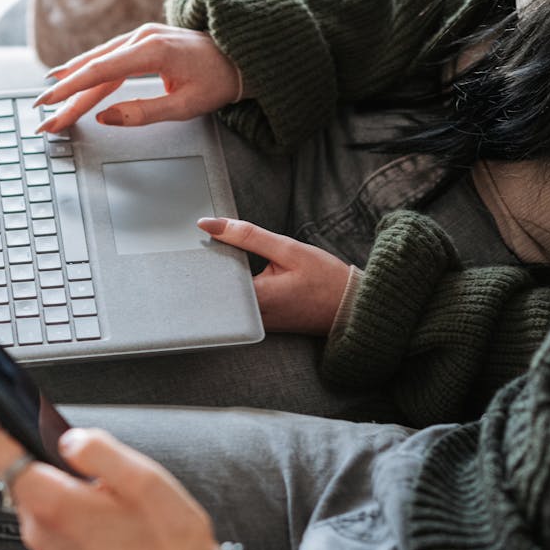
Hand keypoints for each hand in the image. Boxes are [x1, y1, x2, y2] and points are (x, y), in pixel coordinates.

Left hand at [0, 395, 217, 549]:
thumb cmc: (172, 544)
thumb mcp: (145, 481)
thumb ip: (100, 450)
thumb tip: (68, 436)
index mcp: (56, 504)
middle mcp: (42, 533)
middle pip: (14, 474)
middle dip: (28, 445)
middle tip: (54, 422)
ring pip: (35, 499)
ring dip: (52, 477)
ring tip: (90, 465)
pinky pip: (50, 523)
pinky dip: (63, 502)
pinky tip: (98, 501)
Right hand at [32, 24, 240, 133]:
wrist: (239, 56)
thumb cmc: (217, 81)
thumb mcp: (185, 106)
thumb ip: (143, 113)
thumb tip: (105, 118)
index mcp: (153, 51)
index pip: (101, 72)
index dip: (71, 90)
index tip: (50, 103)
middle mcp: (142, 37)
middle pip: (95, 69)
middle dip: (66, 93)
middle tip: (43, 114)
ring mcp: (141, 36)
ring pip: (99, 61)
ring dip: (73, 81)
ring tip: (49, 98)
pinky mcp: (143, 41)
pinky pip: (109, 56)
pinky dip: (89, 69)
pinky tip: (71, 76)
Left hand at [197, 217, 351, 334]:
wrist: (352, 307)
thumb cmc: (326, 278)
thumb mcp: (288, 249)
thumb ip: (247, 235)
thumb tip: (209, 224)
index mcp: (255, 299)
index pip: (211, 279)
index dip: (202, 259)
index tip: (197, 242)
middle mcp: (252, 317)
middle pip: (216, 291)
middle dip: (212, 268)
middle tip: (208, 246)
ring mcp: (258, 324)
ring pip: (228, 299)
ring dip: (225, 278)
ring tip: (225, 258)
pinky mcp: (264, 324)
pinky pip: (242, 305)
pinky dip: (238, 288)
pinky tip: (244, 274)